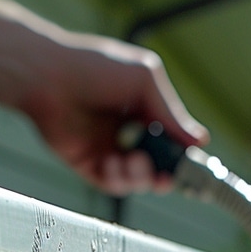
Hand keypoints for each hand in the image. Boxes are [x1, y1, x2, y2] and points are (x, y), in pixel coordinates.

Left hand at [17, 33, 207, 194]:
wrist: (50, 77)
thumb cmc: (95, 68)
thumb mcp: (144, 82)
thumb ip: (171, 114)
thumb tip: (200, 141)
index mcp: (142, 110)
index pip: (169, 140)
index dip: (180, 155)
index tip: (189, 163)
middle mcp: (125, 131)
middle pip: (155, 166)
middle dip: (163, 175)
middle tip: (166, 176)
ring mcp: (106, 149)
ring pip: (134, 180)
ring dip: (140, 177)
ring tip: (135, 161)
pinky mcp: (86, 163)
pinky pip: (110, 183)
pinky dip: (117, 179)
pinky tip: (114, 163)